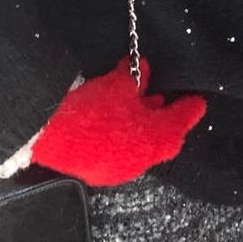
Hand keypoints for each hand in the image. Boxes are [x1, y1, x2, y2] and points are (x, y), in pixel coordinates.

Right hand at [31, 56, 207, 186]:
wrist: (45, 138)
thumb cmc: (89, 112)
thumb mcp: (116, 87)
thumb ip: (133, 77)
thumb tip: (143, 69)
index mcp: (155, 139)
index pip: (180, 122)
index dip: (189, 109)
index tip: (197, 101)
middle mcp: (142, 160)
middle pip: (162, 137)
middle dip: (164, 117)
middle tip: (165, 101)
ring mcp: (120, 169)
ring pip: (141, 145)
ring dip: (143, 125)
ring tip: (140, 104)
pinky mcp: (100, 173)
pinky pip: (122, 152)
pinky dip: (125, 135)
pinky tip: (116, 119)